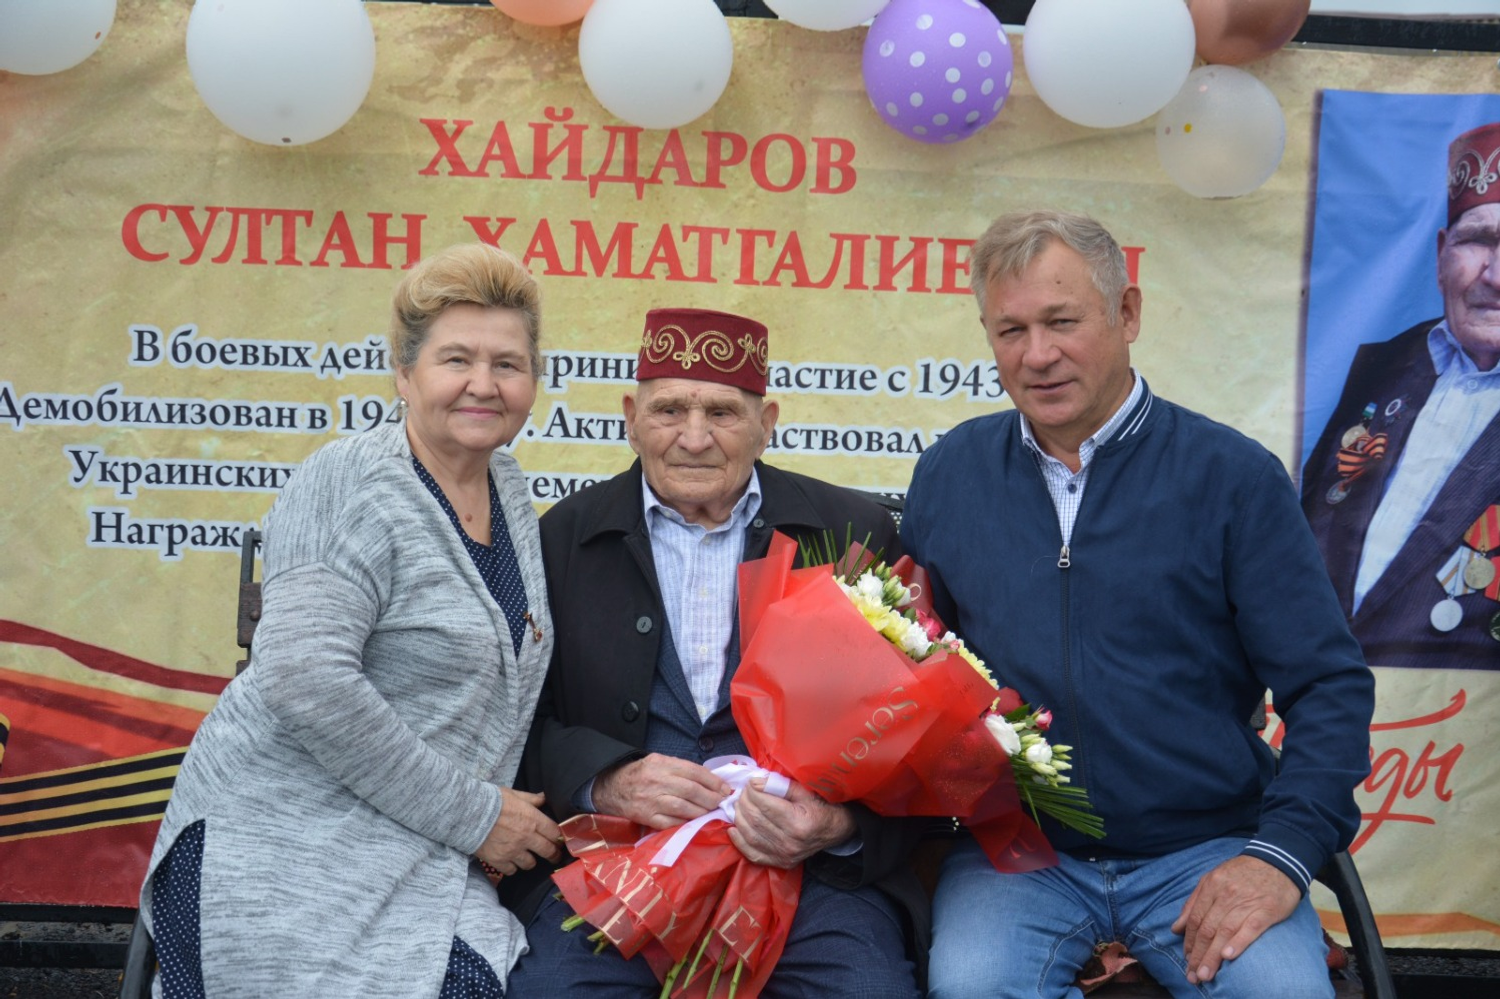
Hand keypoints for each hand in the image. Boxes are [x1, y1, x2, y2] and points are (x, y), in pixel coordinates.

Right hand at [473, 788, 562, 877]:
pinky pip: (512, 870)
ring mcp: (513, 851)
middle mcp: (526, 837)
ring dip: (530, 860)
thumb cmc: (491, 800)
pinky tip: (510, 861)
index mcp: (532, 820)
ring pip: (530, 864)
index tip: (560, 841)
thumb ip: (532, 799)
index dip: (560, 838)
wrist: (467, 813)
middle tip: (553, 856)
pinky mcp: (499, 861)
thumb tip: (544, 797)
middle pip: (548, 852)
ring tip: (526, 856)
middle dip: (553, 855)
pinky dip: (512, 867)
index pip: (555, 833)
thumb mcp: (514, 794)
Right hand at [592, 753, 732, 829]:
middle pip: (691, 790)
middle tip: (723, 803)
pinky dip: (686, 824)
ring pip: (683, 808)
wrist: (612, 787)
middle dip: (712, 798)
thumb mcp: (659, 761)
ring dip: (702, 812)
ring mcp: (652, 801)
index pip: (694, 771)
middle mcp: (657, 781)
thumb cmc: (641, 774)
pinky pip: (671, 823)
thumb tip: (711, 780)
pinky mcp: (647, 817)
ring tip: (712, 813)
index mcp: (662, 764)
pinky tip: (695, 823)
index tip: (725, 789)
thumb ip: (682, 768)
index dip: (713, 781)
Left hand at [727, 779, 856, 867]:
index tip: (750, 782)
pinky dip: (739, 841)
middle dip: (744, 802)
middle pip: (755, 819)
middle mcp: (790, 842)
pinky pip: (753, 854)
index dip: (753, 791)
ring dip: (739, 818)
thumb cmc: (820, 807)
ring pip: (750, 835)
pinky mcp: (780, 863)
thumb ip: (780, 786)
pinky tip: (734, 828)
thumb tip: (756, 782)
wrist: (834, 830)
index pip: (765, 805)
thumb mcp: (805, 791)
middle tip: (743, 792)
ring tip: (738, 805)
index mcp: (798, 823)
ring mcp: (784, 855)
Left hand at [1170, 855, 1301, 984]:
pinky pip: (1250, 928)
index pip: (1196, 919)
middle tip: (1193, 975)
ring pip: (1225, 931)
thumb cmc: (1242, 873)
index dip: (1189, 941)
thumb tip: (1175, 928)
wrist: (1277, 861)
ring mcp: (1246, 902)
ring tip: (1206, 974)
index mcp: (1211, 886)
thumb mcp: (1212, 879)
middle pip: (1208, 928)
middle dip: (1198, 954)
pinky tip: (1229, 957)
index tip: (1186, 959)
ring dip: (1213, 955)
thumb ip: (1193, 903)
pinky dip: (1239, 942)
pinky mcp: (1267, 910)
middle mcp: (1226, 895)